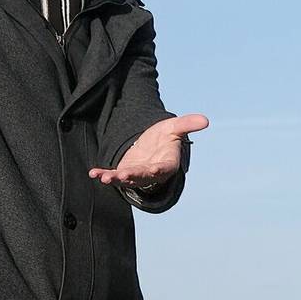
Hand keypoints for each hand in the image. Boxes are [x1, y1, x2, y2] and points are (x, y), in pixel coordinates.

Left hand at [91, 113, 207, 189]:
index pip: (163, 169)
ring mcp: (137, 175)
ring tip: (105, 178)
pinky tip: (94, 173)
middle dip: (132, 176)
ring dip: (116, 179)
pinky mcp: (124, 173)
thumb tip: (206, 120)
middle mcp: (151, 173)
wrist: (152, 146)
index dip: (158, 170)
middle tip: (122, 175)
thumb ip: (187, 125)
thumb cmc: (165, 138)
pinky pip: (113, 175)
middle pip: (142, 176)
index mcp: (166, 165)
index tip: (154, 169)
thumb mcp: (174, 129)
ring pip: (126, 179)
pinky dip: (104, 175)